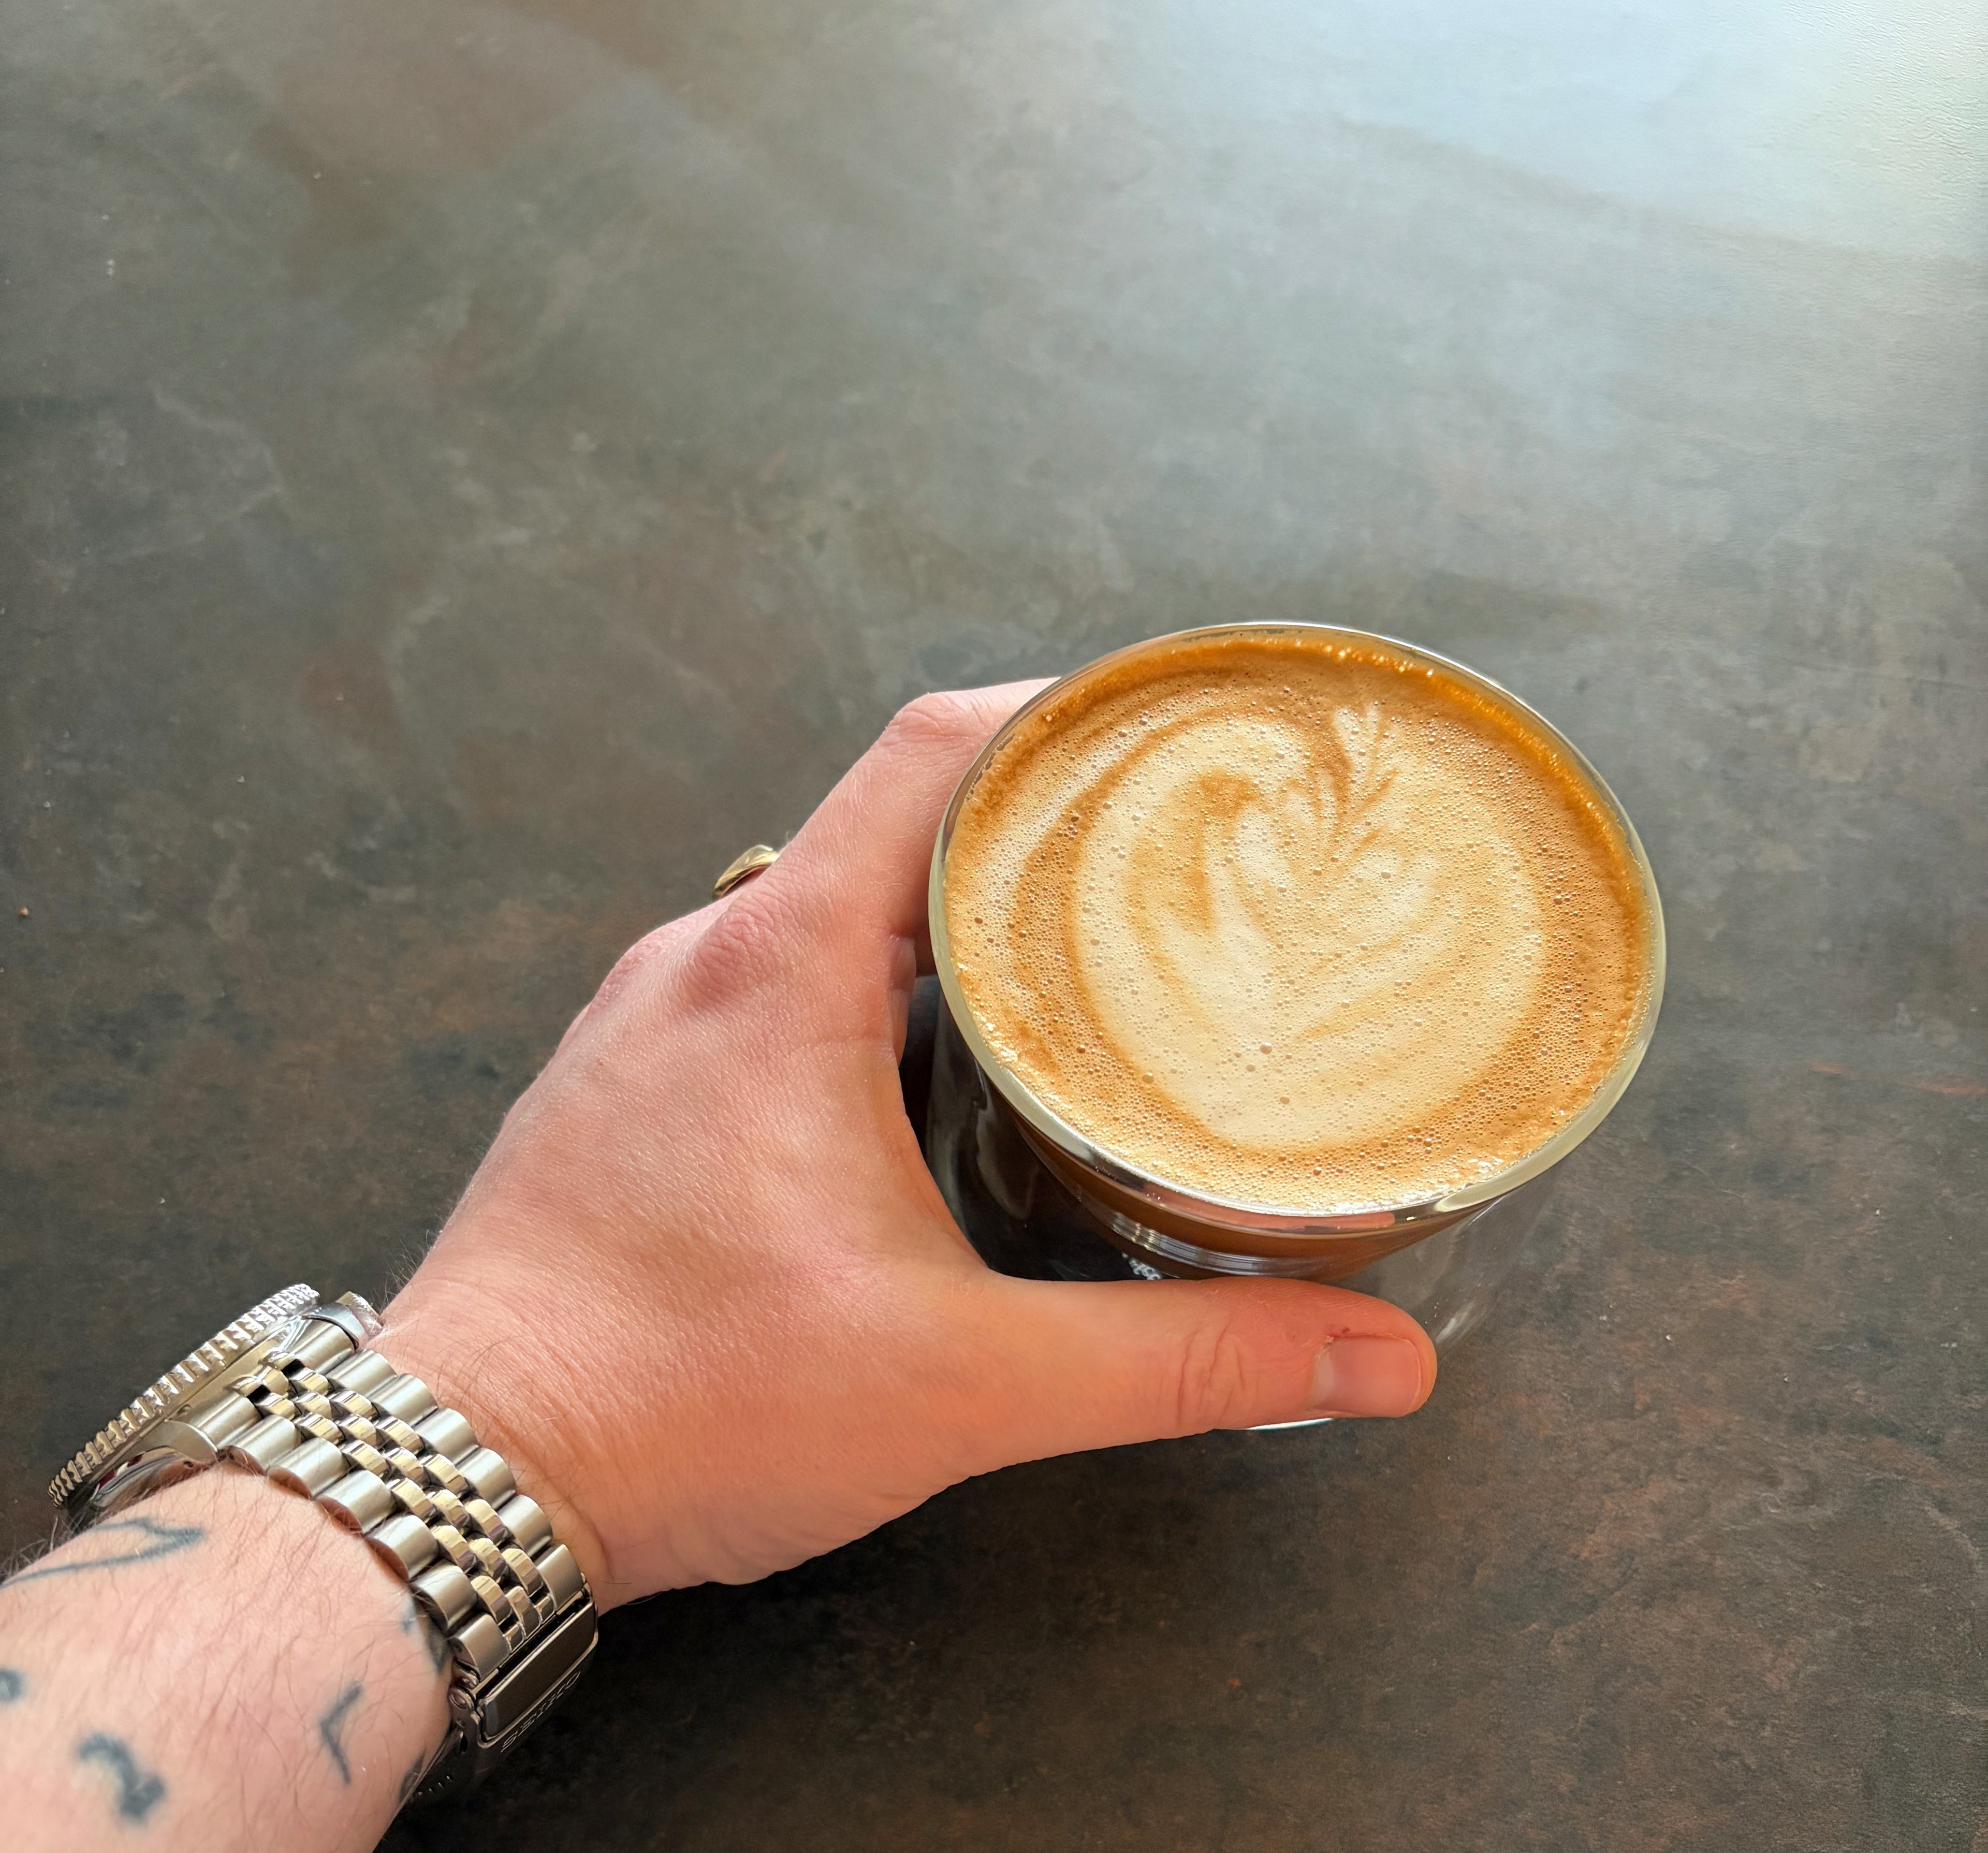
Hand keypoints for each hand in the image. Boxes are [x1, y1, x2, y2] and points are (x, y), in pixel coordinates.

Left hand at [381, 685, 1436, 1605]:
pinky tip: (921, 1068)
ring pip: (822, 906)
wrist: (456, 1478)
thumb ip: (1180, 1361)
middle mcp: (703, 960)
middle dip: (1028, 829)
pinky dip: (859, 986)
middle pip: (888, 820)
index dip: (1057, 711)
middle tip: (1158, 862)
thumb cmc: (679, 1405)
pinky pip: (760, 981)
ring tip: (1063, 965)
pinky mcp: (624, 1087)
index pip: (930, 751)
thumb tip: (1373, 1362)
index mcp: (782, 969)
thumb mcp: (967, 1380)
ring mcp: (648, 1019)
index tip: (1161, 722)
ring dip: (940, 918)